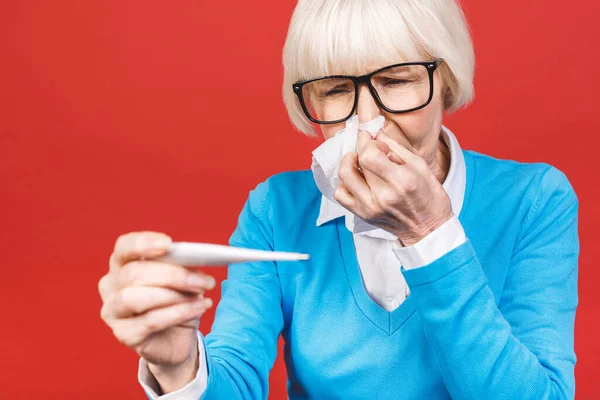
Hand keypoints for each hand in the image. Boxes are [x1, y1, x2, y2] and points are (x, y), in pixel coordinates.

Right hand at [99, 232, 214, 391]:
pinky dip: (179, 312)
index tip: (168, 244)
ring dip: (174, 296)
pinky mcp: (123, 334)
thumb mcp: (181, 279)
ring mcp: (113, 311)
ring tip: (200, 296)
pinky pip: (150, 321)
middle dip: (173, 275)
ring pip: (135, 298)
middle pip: (133, 273)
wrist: (176, 338)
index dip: (143, 243)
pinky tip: (199, 308)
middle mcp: (111, 285)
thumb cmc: (175, 300)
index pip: (124, 246)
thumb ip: (180, 266)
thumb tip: (193, 258)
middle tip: (204, 280)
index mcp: (123, 263)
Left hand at [334, 131, 452, 245]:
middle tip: (370, 146)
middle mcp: (383, 195)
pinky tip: (357, 178)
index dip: (369, 142)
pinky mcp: (362, 215)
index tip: (378, 142)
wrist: (428, 230)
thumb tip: (376, 132)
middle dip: (362, 147)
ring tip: (361, 161)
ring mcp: (370, 207)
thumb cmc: (429, 196)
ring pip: (344, 175)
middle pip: (357, 161)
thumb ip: (396, 147)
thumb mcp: (421, 166)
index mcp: (402, 181)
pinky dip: (345, 182)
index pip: (369, 154)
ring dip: (350, 161)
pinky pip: (340, 194)